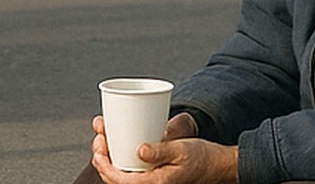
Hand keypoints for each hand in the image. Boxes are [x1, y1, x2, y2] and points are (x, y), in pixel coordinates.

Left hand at [87, 112, 239, 183]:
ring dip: (108, 156)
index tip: (98, 147)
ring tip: (103, 135)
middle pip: (116, 177)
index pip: (121, 181)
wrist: (216, 164)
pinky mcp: (152, 171)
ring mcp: (150, 179)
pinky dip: (119, 154)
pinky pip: (130, 167)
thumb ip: (161, 151)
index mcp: (155, 183)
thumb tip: (139, 151)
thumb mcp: (182, 150)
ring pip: (122, 171)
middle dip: (102, 158)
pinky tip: (115, 140)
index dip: (104, 166)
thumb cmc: (201, 157)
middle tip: (99, 137)